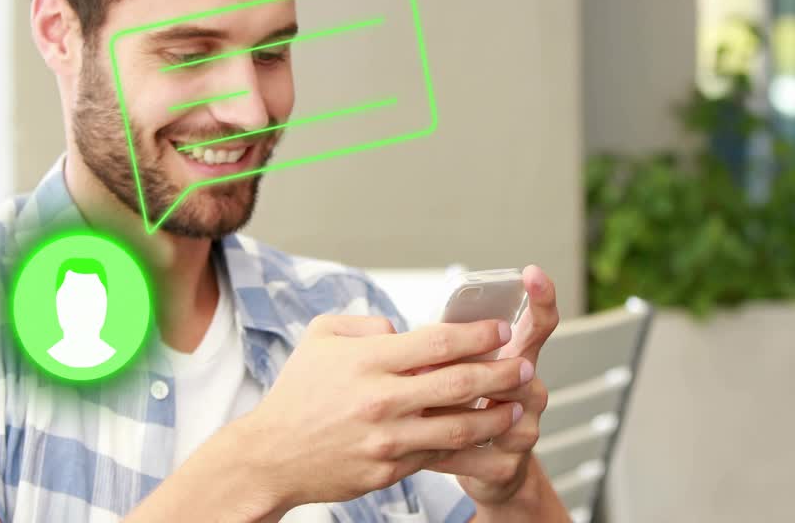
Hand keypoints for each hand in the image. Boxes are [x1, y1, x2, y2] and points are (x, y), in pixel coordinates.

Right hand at [231, 313, 530, 511]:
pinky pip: (438, 454)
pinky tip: (482, 436)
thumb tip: (402, 331)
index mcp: (369, 361)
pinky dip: (466, 445)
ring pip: (459, 426)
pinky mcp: (390, 470)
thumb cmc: (297, 394)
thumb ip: (366, 325)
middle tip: (523, 366)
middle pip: (460, 382)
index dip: (477, 334)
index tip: (500, 331)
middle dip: (500, 373)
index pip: (439, 341)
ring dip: (495, 416)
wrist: (271, 456)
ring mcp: (388, 438)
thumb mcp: (320, 338)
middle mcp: (382, 399)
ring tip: (515, 406)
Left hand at [425, 265, 560, 505]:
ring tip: (421, 405)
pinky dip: (441, 449)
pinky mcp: (507, 466)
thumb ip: (440, 349)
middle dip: (482, 366)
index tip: (531, 273)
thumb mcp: (455, 370)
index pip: (539, 323)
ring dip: (454, 409)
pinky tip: (418, 444)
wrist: (483, 470)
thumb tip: (398, 331)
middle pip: (518, 369)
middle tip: (441, 362)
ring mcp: (523, 430)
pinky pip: (472, 453)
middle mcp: (530, 391)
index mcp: (519, 358)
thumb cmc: (461, 407)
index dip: (541, 297)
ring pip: (494, 414)